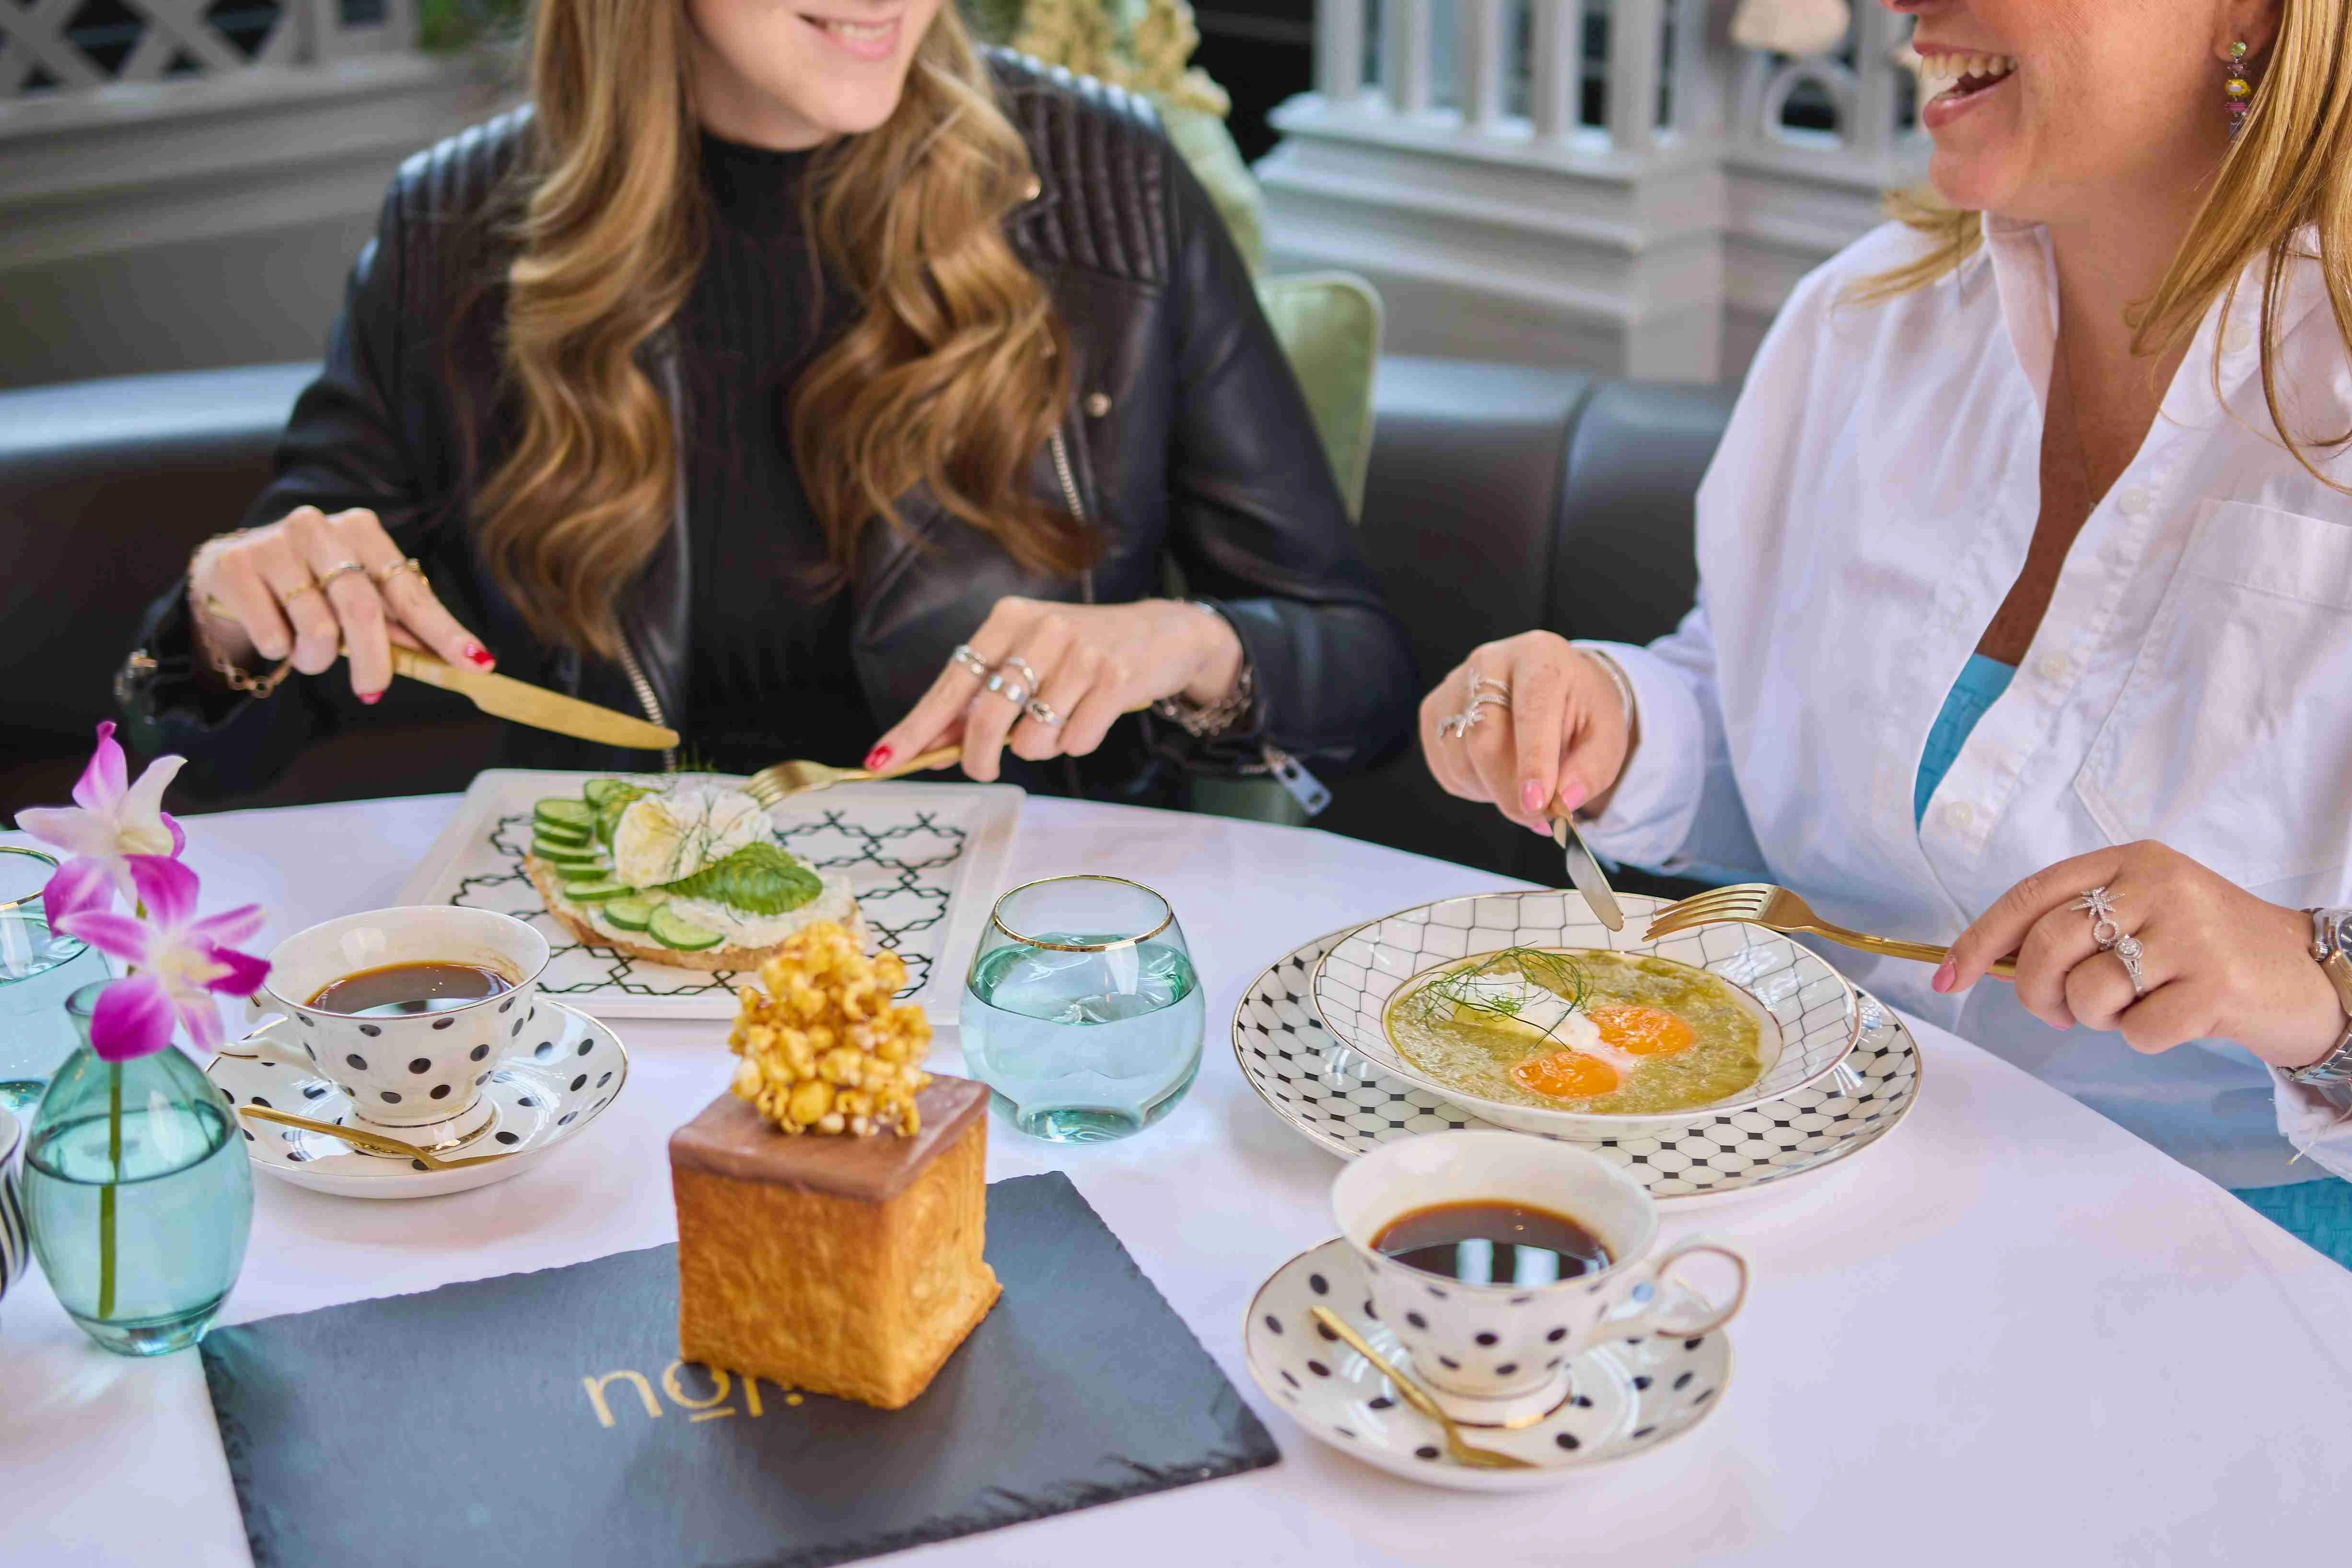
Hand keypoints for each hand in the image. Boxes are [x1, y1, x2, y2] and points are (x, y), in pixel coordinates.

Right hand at [188, 506, 491, 702]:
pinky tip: (274, 635)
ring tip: (309, 653)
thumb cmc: (309, 588)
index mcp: (362, 531)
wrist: (230, 571)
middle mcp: (319, 527)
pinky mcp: (234, 565)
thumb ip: (399, 624)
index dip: (443, 631)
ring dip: (319, 660)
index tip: (476, 663)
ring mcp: (274, 543)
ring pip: (317, 629)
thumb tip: (461, 660)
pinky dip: (280, 651)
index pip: (409, 591)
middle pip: (363, 610)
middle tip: (372, 691)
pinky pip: (273, 636)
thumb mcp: (355, 595)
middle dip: (375, 662)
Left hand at [868, 597, 1245, 781]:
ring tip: (1061, 721)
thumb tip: (931, 746)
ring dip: (1041, 748)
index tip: (882, 761)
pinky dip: (1077, 744)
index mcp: (1007, 619)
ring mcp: (1081, 653)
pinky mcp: (1116, 679)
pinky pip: (1076, 741)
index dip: (916, 728)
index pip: (951, 683)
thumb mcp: (1026, 660)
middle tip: (982, 769)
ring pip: (1034, 738)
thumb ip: (980, 699)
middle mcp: (1041, 629)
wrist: (1159, 634)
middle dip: (978, 758)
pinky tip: (1091, 718)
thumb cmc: (1080, 653)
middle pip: (987, 718)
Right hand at [1419, 631, 1633, 834]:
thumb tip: (1563, 802)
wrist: (1553, 690)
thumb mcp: (1606, 737)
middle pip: (1486, 738)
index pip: (1531, 710)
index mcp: (1540, 656)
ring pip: (1462, 759)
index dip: (1532, 761)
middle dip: (1510, 790)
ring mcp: (1454, 685)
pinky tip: (1498, 773)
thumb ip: (1591, 770)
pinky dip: (1475, 786)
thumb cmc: (1580, 712)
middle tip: (1536, 819)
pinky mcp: (1433, 711)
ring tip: (1523, 783)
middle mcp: (1489, 661)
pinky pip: (1446, 768)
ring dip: (1494, 791)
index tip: (1537, 804)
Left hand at [1941, 841, 2344, 1069]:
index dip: (1980, 940)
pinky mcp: (2218, 984)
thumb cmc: (2207, 951)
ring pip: (2088, 990)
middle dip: (2034, 991)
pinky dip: (2143, 1039)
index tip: (1947, 977)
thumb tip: (1990, 961)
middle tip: (2057, 1012)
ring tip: (2133, 1006)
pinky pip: (2137, 1031)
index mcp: (2131, 861)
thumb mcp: (2143, 916)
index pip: (2031, 896)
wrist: (2307, 974)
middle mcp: (2160, 885)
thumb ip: (2075, 927)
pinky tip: (2177, 1019)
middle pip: (2048, 943)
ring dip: (2095, 1017)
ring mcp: (2192, 932)